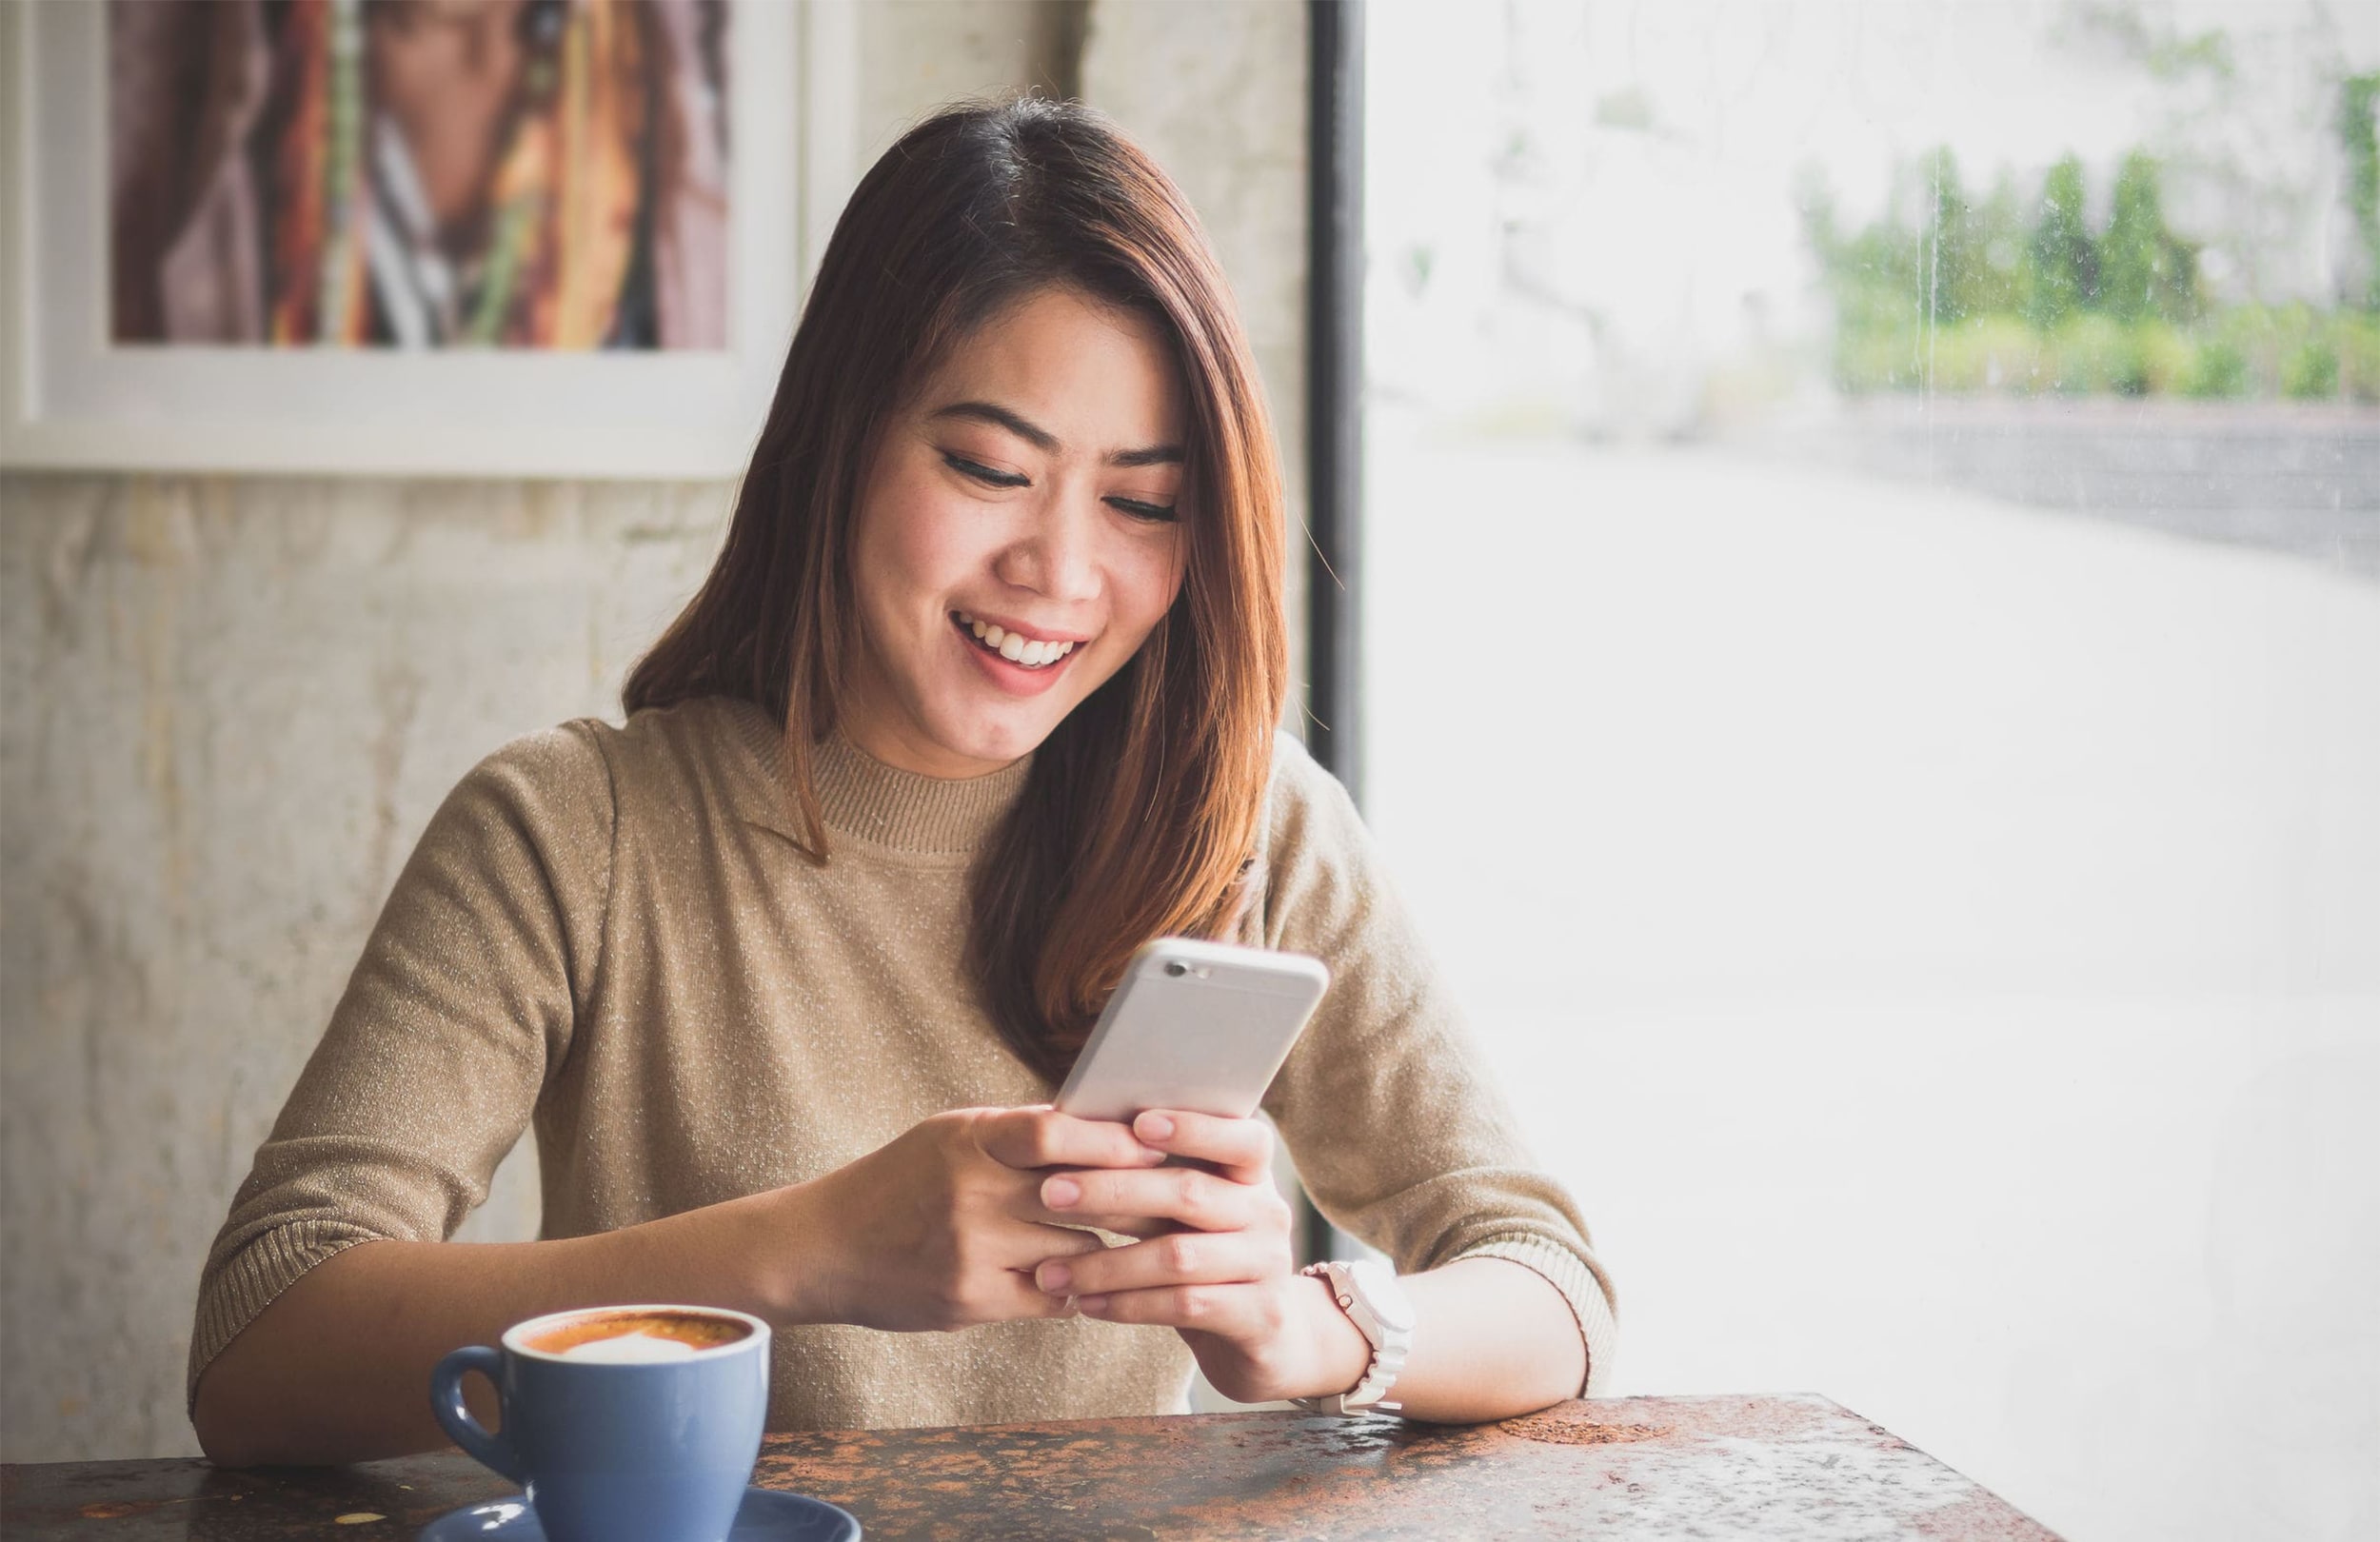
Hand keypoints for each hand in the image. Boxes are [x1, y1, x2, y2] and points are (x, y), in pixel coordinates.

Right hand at [800, 1106, 1163, 1331]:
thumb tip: (1105, 1123)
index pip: (1057, 1133)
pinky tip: (1093, 1282)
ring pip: (1077, 1252)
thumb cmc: (900, 1181)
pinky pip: (1054, 1299)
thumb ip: (1019, 1132)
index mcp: (969, 1140)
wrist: (825, 1246)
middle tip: (1177, 1201)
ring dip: (1109, 1250)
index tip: (1155, 1147)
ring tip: (1141, 1243)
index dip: (1114, 1141)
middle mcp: (970, 1192)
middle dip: (1134, 1199)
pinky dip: (1079, 1290)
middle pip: (1081, 1196)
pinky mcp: (969, 1300)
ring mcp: (970, 1250)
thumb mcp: (949, 1136)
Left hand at [1027, 1110, 1371, 1404]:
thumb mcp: (1193, 1212)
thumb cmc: (1208, 1256)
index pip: (1241, 1137)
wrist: (1268, 1338)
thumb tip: (1074, 1137)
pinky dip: (1127, 1304)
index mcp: (1252, 1174)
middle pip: (1189, 1192)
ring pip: (1178, 1256)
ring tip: (1050, 1272)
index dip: (1194, 1127)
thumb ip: (1155, 1177)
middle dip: (1114, 1190)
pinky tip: (1086, 1304)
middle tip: (1050, 1193)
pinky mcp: (1258, 1316)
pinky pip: (1184, 1305)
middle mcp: (1267, 1212)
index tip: (1137, 1121)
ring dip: (1106, 1264)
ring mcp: (1268, 1265)